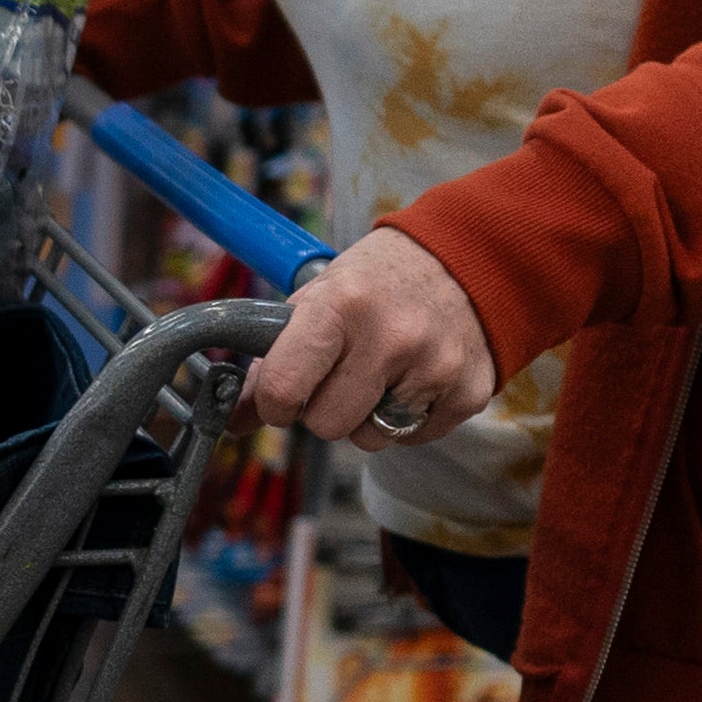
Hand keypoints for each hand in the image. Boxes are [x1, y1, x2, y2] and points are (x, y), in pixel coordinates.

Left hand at [250, 229, 501, 447]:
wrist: (465, 262)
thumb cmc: (377, 285)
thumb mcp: (317, 302)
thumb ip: (271, 362)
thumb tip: (234, 421)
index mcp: (341, 305)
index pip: (283, 387)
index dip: (275, 402)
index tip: (283, 394)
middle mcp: (392, 336)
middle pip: (327, 425)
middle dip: (324, 409)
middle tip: (340, 375)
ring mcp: (435, 367)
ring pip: (370, 439)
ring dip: (367, 416)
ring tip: (382, 372)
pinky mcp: (468, 393)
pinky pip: (412, 439)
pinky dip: (407, 419)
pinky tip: (414, 377)